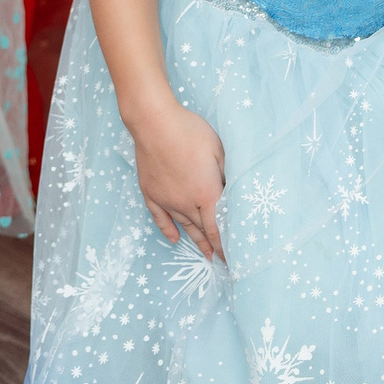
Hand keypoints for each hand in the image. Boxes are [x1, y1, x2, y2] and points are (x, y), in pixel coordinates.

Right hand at [128, 96, 228, 259]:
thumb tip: (232, 191)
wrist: (155, 123)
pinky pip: (160, 218)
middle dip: (212, 245)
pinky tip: (173, 239)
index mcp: (206, 194)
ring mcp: (166, 200)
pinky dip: (168, 230)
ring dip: (195, 240)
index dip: (224, 245)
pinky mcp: (151, 193)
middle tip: (220, 259)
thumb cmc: (191, 133)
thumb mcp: (219, 151)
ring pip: (183, 225)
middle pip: (202, 229)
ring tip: (204, 253)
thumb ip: (226, 174)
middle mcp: (185, 203)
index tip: (230, 257)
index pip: (217, 228)